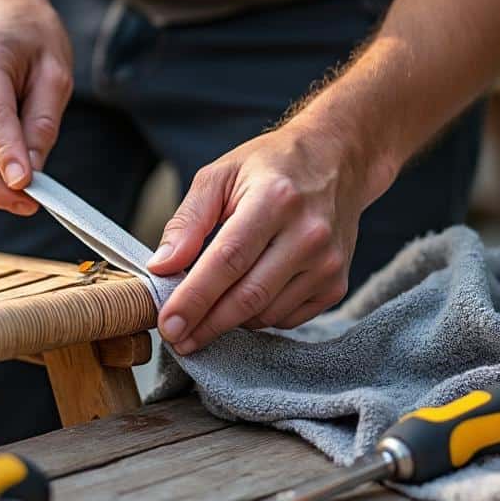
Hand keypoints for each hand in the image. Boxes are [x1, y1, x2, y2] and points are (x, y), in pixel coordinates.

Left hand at [147, 121, 395, 353]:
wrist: (337, 161)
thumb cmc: (270, 167)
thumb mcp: (220, 176)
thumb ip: (187, 222)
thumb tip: (161, 268)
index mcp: (275, 199)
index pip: (227, 261)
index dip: (194, 298)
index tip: (168, 324)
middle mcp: (308, 234)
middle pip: (248, 296)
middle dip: (206, 324)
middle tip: (177, 338)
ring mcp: (327, 262)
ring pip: (266, 314)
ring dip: (230, 321)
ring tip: (208, 310)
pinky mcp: (337, 283)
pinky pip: (287, 319)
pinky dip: (259, 318)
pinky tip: (246, 299)